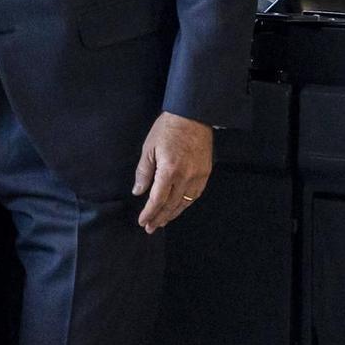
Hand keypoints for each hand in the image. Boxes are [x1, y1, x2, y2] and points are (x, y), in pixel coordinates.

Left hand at [133, 112, 213, 233]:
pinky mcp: (206, 173)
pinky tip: (177, 208)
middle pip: (172, 205)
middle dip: (160, 218)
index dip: (150, 213)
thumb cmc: (167, 129)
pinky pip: (195, 195)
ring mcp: (198, 176)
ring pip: (185, 203)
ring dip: (172, 214)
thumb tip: (138, 192)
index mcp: (169, 170)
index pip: (158, 199)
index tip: (143, 222)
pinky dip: (185, 204)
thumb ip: (144, 172)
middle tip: (150, 228)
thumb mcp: (148, 148)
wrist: (192, 117)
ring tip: (162, 222)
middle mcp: (186, 177)